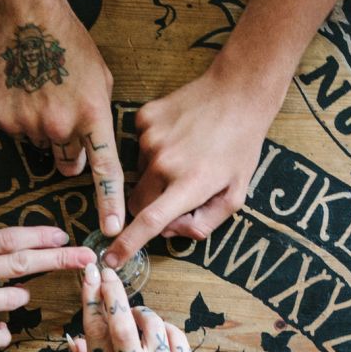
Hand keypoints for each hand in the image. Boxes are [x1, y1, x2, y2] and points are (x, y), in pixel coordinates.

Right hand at [0, 2, 124, 236]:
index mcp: (92, 115)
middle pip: (69, 164)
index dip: (109, 203)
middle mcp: (61, 126)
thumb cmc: (70, 45)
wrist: (26, 16)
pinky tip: (25, 93)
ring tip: (44, 95)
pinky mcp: (5, 120)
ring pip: (42, 148)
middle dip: (70, 152)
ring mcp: (30, 124)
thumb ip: (99, 120)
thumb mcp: (101, 81)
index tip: (113, 230)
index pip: (104, 170)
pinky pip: (19, 135)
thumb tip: (93, 152)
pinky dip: (22, 120)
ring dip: (45, 132)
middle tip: (65, 121)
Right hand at [0, 216, 94, 351]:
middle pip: (21, 263)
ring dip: (20, 297)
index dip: (39, 235)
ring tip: (15, 296)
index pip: (6, 237)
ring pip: (11, 298)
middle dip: (59, 259)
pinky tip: (2, 332)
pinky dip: (1, 334)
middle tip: (87, 257)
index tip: (63, 233)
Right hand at [69, 263, 202, 351]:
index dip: (89, 299)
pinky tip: (157, 334)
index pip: (94, 330)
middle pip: (121, 319)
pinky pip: (176, 336)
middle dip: (112, 290)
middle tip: (107, 273)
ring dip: (141, 312)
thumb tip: (74, 338)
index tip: (88, 277)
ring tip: (135, 316)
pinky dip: (165, 328)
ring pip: (151, 323)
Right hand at [104, 67, 279, 266]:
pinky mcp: (144, 119)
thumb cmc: (240, 147)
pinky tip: (178, 137)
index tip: (110, 259)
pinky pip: (138, 147)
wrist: (237, 92)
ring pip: (139, 174)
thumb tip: (170, 232)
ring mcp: (151, 138)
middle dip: (151, 207)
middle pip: (138, 202)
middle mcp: (164, 163)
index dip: (127, 245)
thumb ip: (204, 223)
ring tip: (186, 156)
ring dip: (157, 175)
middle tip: (177, 194)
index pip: (150, 222)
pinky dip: (154, 149)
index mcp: (189, 184)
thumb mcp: (235, 195)